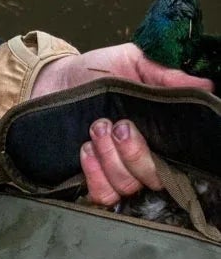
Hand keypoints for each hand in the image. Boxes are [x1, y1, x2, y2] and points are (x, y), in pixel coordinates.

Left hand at [29, 42, 212, 206]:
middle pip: (154, 178)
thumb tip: (206, 87)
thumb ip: (165, 76)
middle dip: (135, 153)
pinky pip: (103, 194)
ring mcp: (117, 170)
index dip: (176, 154)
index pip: (181, 159)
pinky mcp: (91, 179)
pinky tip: (85, 149)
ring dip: (111, 159)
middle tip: (117, 125)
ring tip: (96, 129)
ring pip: (128, 186)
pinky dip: (95, 174)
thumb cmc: (95, 71)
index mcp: (160, 133)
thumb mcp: (132, 63)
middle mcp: (142, 156)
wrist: (52, 78)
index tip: (151, 132)